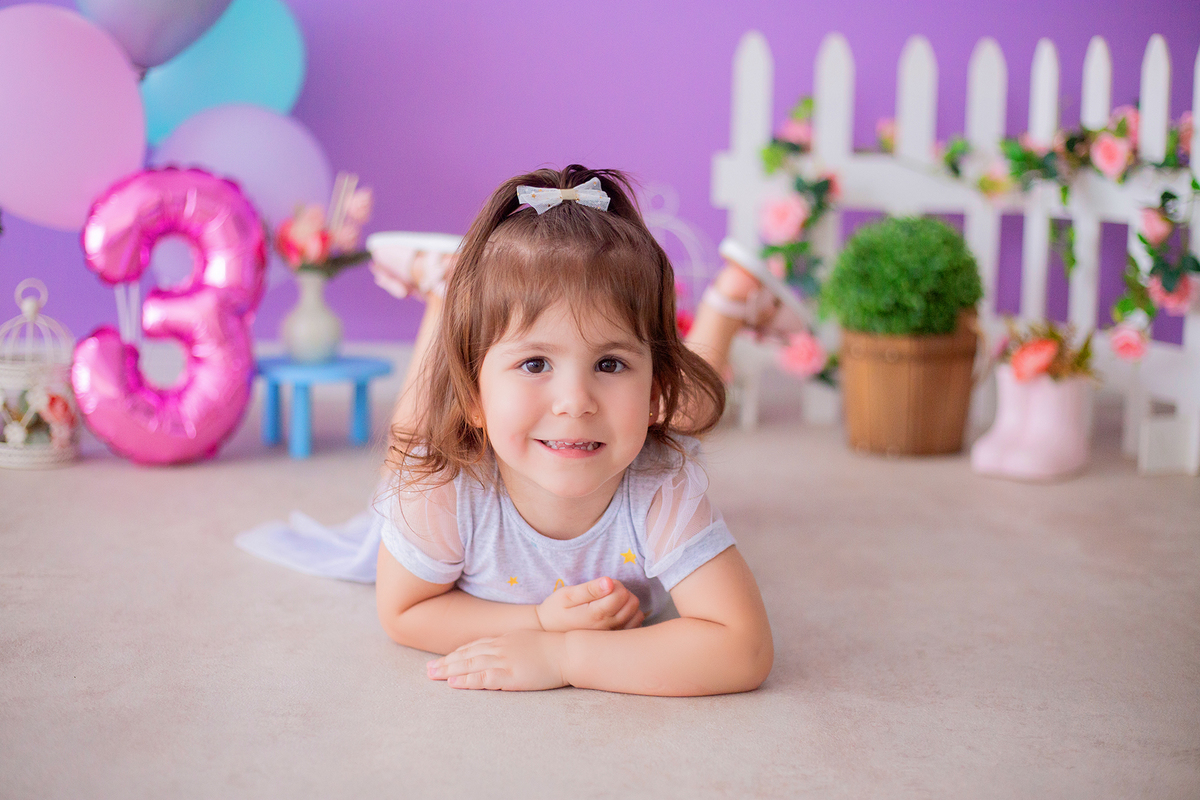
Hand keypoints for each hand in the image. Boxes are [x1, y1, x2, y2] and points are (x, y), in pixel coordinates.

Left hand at [427, 630, 568, 690]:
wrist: (569, 650)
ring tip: (432, 675)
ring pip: (470, 665)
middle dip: (446, 662)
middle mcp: (501, 647)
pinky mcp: (511, 675)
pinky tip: (454, 683)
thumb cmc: (555, 647)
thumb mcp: (529, 641)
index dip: (457, 653)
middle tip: (427, 670)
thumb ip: (514, 645)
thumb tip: (506, 652)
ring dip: (449, 670)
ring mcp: (505, 660)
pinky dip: (467, 680)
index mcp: (505, 639)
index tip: (443, 659)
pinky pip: (483, 678)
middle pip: (467, 654)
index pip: (475, 646)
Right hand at [535, 576, 643, 631]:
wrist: (548, 633)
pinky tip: (617, 613)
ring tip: (611, 602)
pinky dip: (631, 616)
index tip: (604, 585)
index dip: (616, 584)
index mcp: (596, 615)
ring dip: (628, 604)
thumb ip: (589, 589)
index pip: (622, 594)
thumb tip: (609, 582)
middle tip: (606, 593)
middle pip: (632, 603)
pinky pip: (635, 626)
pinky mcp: (614, 640)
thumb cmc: (556, 610)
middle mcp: (607, 628)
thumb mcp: (567, 595)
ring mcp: (612, 636)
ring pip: (636, 614)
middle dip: (623, 592)